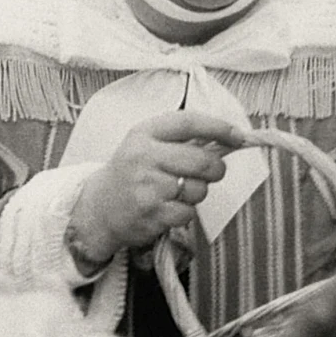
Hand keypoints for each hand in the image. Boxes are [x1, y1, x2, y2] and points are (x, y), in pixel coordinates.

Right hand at [67, 111, 248, 269]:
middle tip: (212, 172)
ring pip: (199, 189)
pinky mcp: (150, 213)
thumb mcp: (147, 145)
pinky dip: (185, 213)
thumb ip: (181, 139)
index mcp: (144, 133)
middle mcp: (143, 156)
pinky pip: (189, 212)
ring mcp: (146, 186)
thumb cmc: (132, 173)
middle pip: (202, 160)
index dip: (219, 128)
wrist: (97, 209)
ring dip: (197, 192)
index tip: (238, 135)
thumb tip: (230, 138)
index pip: (189, 123)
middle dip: (216, 169)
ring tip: (177, 192)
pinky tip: (167, 208)